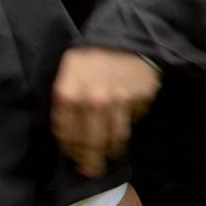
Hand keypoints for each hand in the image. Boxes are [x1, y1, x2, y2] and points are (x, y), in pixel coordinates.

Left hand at [52, 47, 160, 175]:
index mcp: (67, 94)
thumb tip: (68, 134)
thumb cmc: (93, 55)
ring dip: (112, 150)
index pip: (66, 136)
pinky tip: (126, 117)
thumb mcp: (69, 73)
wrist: (129, 34)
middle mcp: (92, 101)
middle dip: (90, 162)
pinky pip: (134, 120)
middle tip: (91, 171)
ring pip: (115, 138)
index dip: (70, 150)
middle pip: (90, 144)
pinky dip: (130, 122)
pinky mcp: (140, 99)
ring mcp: (118, 101)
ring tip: (110, 154)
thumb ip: (65, 103)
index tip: (74, 157)